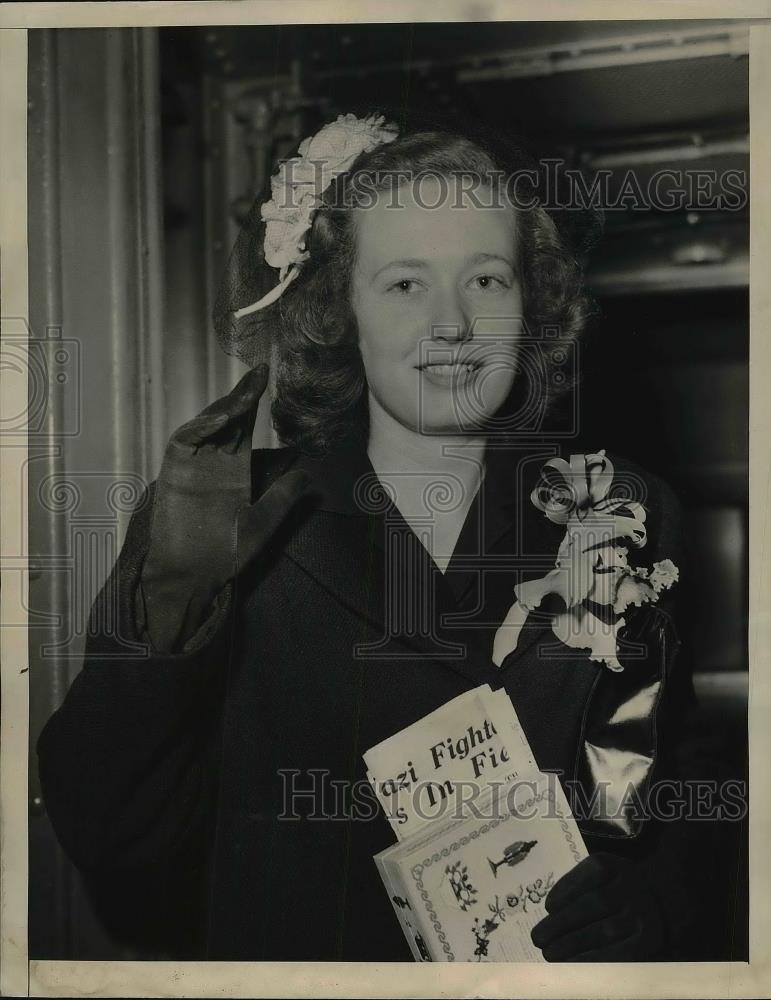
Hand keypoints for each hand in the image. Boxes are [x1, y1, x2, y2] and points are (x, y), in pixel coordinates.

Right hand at [141, 365, 310, 650]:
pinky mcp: (173, 473)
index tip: (267, 378)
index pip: (244, 428)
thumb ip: (283, 497)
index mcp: (234, 471)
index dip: (253, 402)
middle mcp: (212, 463)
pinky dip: (201, 428)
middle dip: (242, 396)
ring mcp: (192, 466)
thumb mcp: (263, 522)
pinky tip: (221, 418)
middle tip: (260, 371)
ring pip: (206, 425)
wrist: (194, 577)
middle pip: (226, 420)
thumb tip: (310, 474)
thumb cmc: (225, 554)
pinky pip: (185, 442)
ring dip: (226, 408)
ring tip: (247, 392)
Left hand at [530, 853, 665, 960]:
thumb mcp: (600, 873)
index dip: (566, 891)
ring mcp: (642, 915)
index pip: (590, 875)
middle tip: (538, 939)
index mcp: (614, 866)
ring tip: (550, 954)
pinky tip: (574, 964)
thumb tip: (551, 911)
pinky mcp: (648, 942)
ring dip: (573, 945)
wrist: (660, 905)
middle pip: (594, 904)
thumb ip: (577, 883)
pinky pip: (620, 954)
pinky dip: (594, 960)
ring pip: (605, 931)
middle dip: (562, 923)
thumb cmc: (615, 888)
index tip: (548, 908)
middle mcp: (631, 887)